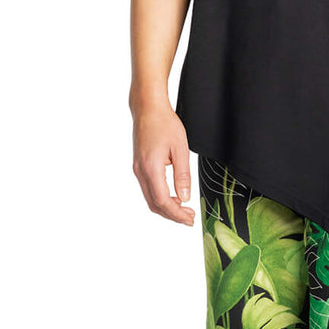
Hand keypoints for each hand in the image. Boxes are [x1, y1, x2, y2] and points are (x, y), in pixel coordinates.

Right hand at [131, 103, 194, 225]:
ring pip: (150, 198)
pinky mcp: (139, 167)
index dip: (176, 214)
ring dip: (167, 207)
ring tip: (184, 209)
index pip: (163, 200)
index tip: (189, 219)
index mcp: (151, 168)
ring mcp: (138, 170)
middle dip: (172, 215)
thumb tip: (185, 197)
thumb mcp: (180, 148)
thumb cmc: (164, 123)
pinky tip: (174, 196)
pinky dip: (160, 198)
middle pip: (155, 204)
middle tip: (189, 218)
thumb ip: (183, 175)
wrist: (147, 109)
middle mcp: (141, 171)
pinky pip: (148, 189)